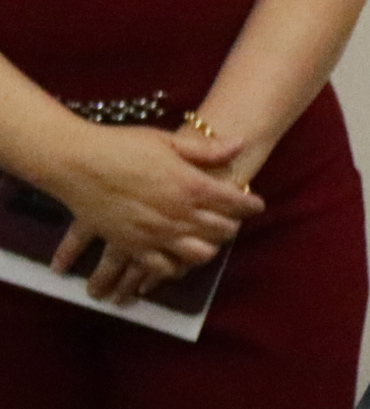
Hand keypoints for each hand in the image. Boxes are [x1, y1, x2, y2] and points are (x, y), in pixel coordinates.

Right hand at [31, 122, 260, 303]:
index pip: (236, 203)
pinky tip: (177, 258)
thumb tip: (241, 144)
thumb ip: (206, 149)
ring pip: (199, 254)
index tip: (256, 204)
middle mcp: (178, 214)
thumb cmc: (119, 145)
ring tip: (206, 240)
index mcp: (191, 186)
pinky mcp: (133, 245)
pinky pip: (163, 267)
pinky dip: (175, 266)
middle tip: (231, 220)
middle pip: (222, 231)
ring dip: (208, 248)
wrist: (73, 161)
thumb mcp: (165, 141)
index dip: (251, 205)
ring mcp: (156, 233)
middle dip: (232, 226)